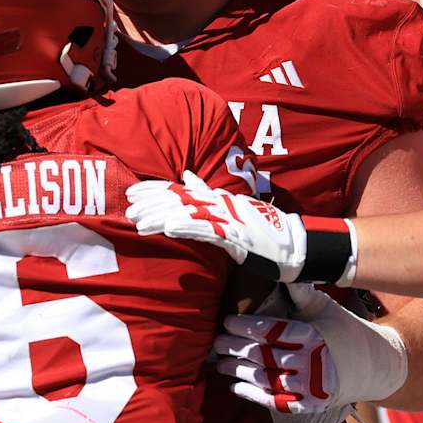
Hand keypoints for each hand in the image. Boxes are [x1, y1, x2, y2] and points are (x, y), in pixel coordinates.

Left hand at [125, 171, 307, 281]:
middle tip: (128, 208)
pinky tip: (168, 229)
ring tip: (139, 223)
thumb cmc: (262, 230)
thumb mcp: (231, 208)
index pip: (180, 190)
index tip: (131, 193)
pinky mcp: (236, 236)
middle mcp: (221, 204)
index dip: (154, 190)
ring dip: (161, 217)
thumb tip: (185, 177)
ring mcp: (229, 218)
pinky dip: (186, 227)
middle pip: (179, 200)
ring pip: (188, 213)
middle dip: (151, 203)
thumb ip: (206, 192)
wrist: (294, 245)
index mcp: (218, 198)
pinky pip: (207, 230)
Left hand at [213, 284, 407, 415]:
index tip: (226, 321)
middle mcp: (312, 363)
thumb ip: (302, 293)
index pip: (271, 331)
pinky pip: (276, 402)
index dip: (245, 327)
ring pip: (266, 379)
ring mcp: (311, 387)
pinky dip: (254, 395)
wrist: (376, 366)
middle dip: (235, 348)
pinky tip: (235, 386)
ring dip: (238, 372)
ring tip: (219, 363)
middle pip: (264, 355)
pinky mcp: (311, 405)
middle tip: (215, 343)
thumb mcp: (327, 308)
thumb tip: (284, 268)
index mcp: (314, 336)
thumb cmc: (345, 331)